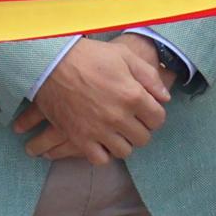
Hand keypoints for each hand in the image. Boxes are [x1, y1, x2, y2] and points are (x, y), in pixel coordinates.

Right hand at [13, 32, 172, 162]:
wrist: (51, 64)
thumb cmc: (89, 56)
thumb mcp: (124, 56)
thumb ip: (149, 77)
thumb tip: (165, 98)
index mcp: (133, 95)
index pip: (158, 119)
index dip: (154, 115)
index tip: (146, 111)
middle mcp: (118, 117)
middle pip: (143, 138)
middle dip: (140, 129)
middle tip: (131, 120)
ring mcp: (98, 130)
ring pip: (124, 151)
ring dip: (123, 142)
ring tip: (117, 131)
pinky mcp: (79, 139)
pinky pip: (100, 159)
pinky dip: (103, 153)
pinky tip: (101, 141)